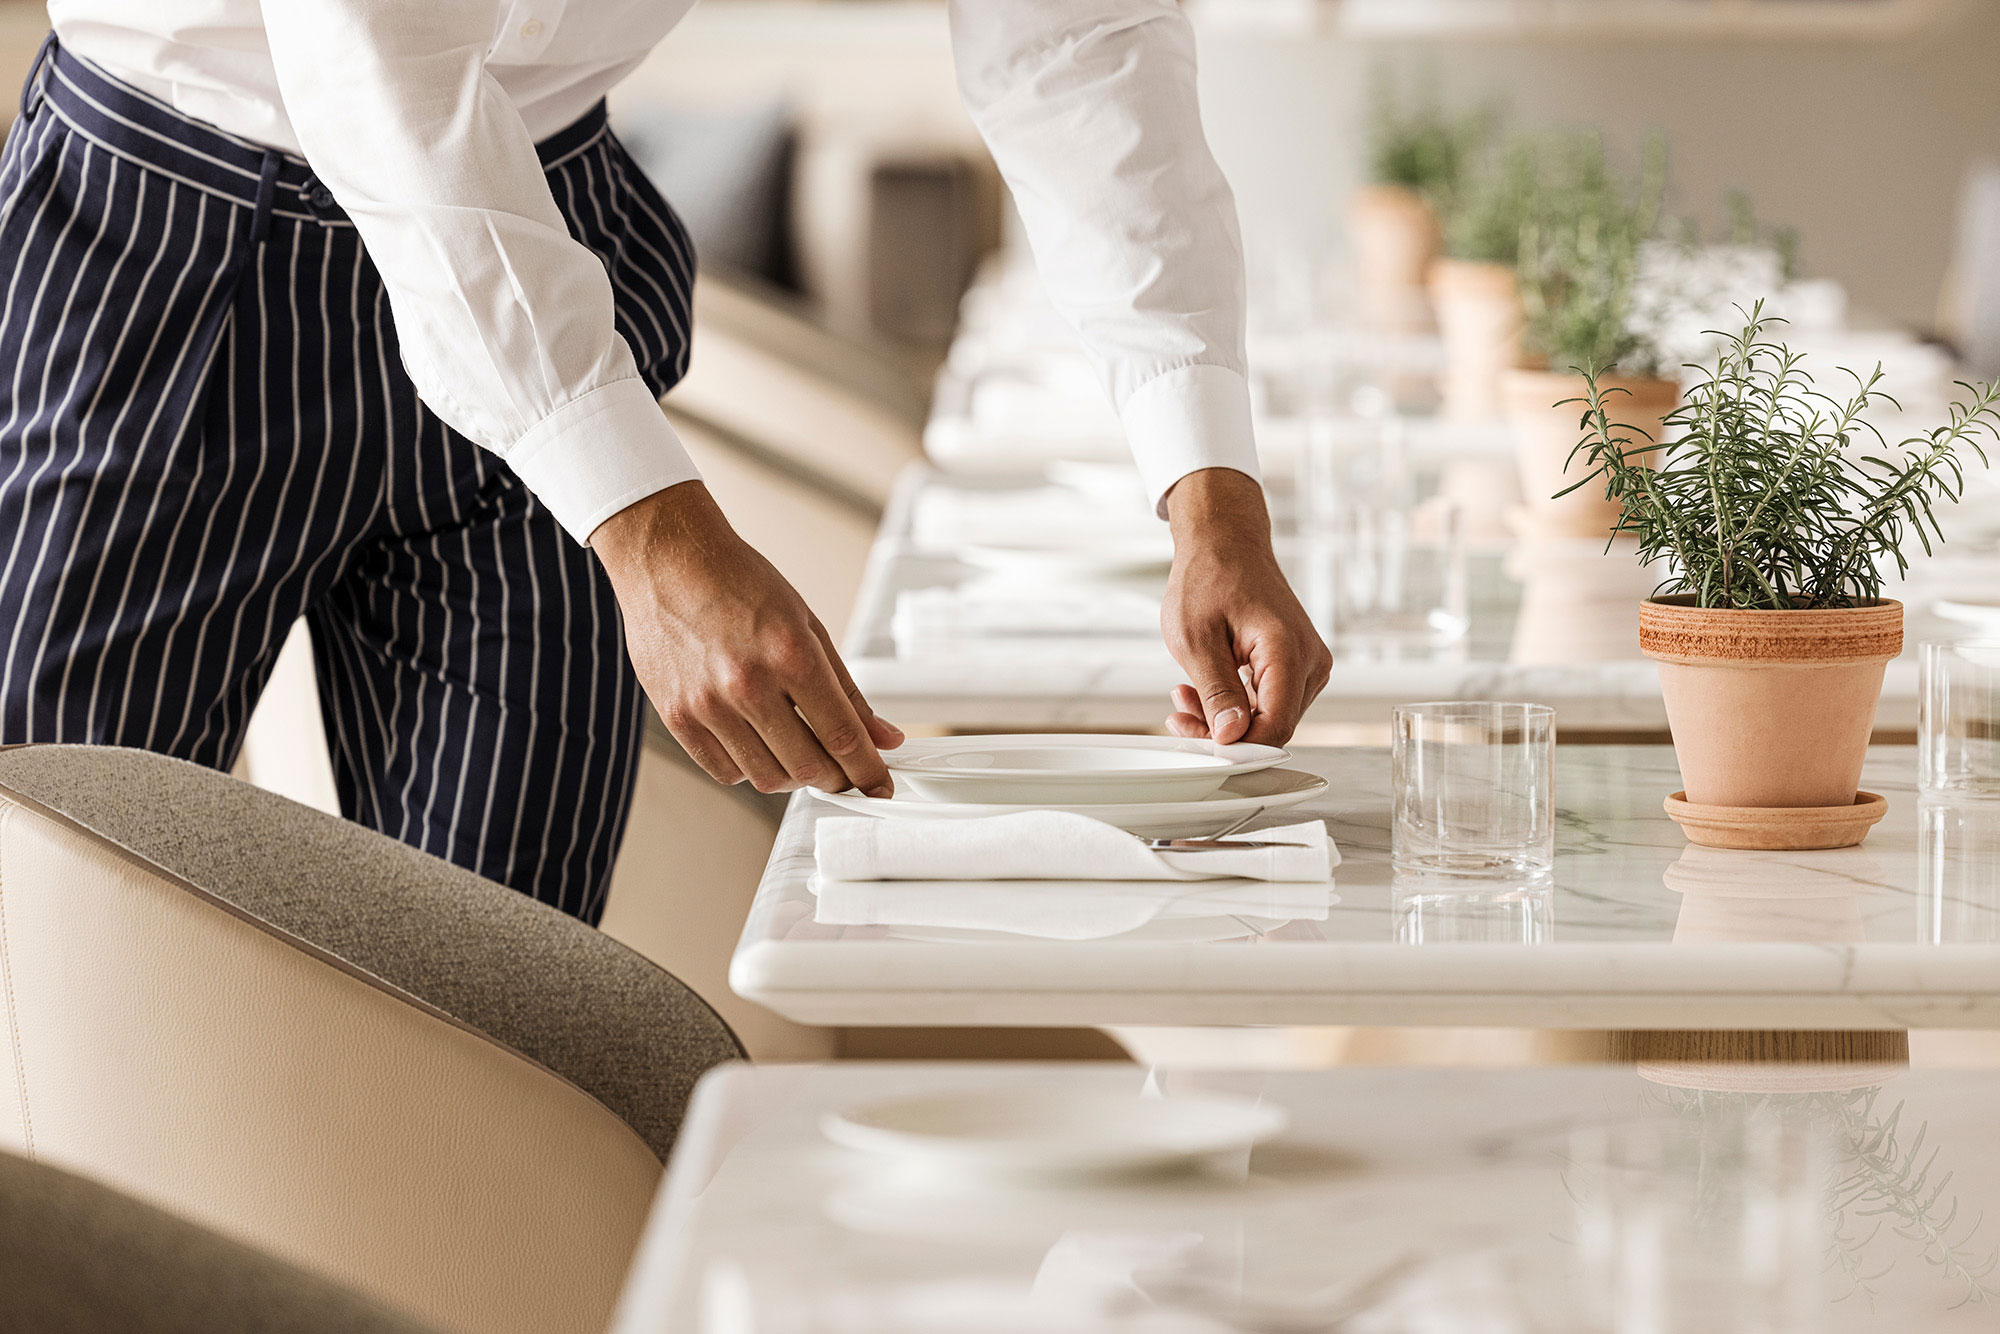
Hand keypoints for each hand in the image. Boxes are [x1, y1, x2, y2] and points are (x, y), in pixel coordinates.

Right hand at [592, 482, 903, 794]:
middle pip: (807, 766)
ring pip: (766, 777)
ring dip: (794, 777)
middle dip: (837, 778)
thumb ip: (846, 689)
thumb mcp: (808, 626)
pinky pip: (724, 770)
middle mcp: (747, 683)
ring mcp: (707, 705)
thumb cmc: (738, 583)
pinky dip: (751, 769)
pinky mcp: (676, 717)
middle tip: (845, 772)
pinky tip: (760, 746)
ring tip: (802, 754)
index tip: (881, 784)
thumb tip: (882, 736)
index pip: (842, 736)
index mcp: (789, 653)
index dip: (868, 770)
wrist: (668, 561)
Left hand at [1159, 468, 1331, 745]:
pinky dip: (1234, 703)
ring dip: (1224, 718)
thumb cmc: (1209, 576)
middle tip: (1179, 715)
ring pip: (1269, 718)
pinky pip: (1269, 701)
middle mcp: (1310, 661)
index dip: (1236, 746)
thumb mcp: (1196, 639)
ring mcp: (1308, 663)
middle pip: (1273, 727)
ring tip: (1184, 695)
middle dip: (1223, 731)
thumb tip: (1231, 738)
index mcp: (1288, 652)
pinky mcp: (1297, 665)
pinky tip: (1200, 689)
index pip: (1274, 727)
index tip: (1198, 743)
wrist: (1226, 541)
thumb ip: (1217, 692)